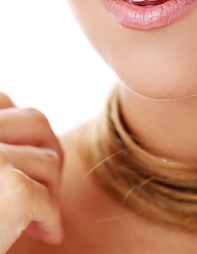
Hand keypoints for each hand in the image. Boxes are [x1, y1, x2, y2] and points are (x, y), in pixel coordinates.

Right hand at [0, 93, 63, 251]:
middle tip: (42, 186)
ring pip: (48, 161)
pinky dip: (51, 219)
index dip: (19, 130)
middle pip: (36, 122)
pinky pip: (47, 199)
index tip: (20, 160)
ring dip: (48, 190)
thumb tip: (39, 139)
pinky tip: (45, 233)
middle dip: (46, 152)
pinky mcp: (14, 190)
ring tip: (35, 216)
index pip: (4, 102)